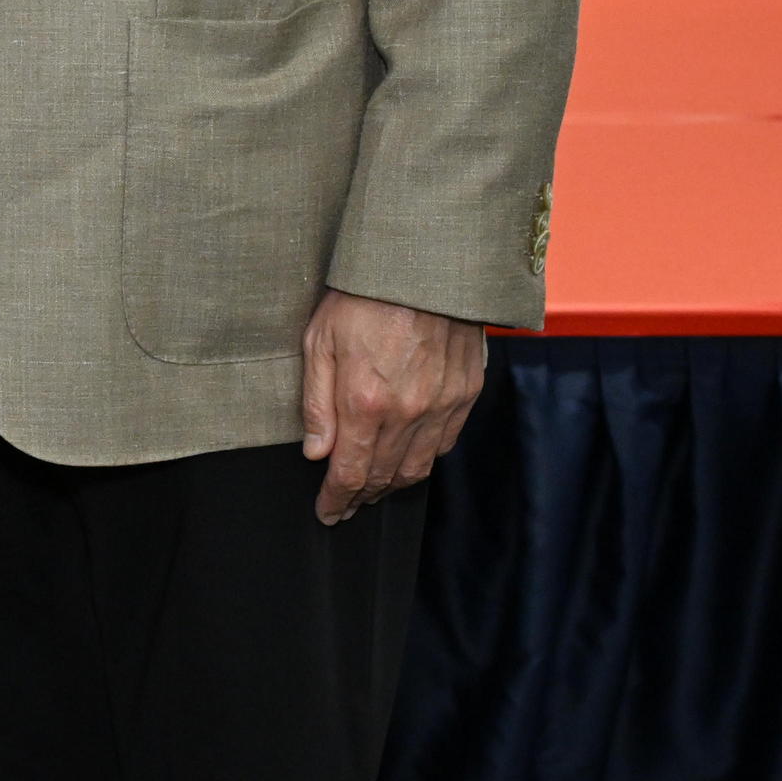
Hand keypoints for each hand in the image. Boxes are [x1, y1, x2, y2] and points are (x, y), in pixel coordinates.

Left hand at [301, 287, 488, 524]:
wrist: (426, 267)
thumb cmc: (363, 297)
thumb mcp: (319, 342)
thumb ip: (316, 403)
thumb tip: (315, 452)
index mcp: (365, 402)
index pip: (349, 471)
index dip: (336, 499)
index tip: (327, 513)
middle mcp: (408, 413)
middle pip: (383, 476)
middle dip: (361, 496)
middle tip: (346, 505)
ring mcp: (442, 405)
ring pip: (417, 467)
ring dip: (392, 485)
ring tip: (372, 490)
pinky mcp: (466, 394)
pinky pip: (444, 443)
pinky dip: (423, 460)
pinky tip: (407, 460)